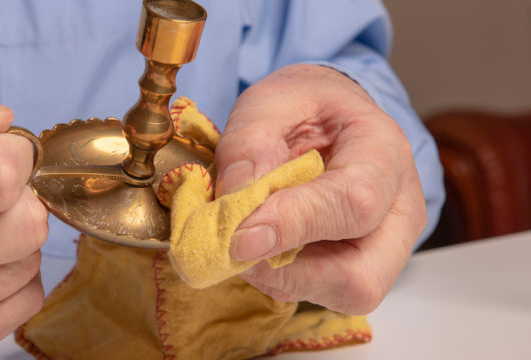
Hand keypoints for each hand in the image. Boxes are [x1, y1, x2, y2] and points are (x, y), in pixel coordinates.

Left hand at [215, 65, 425, 314]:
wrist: (325, 118)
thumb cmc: (303, 107)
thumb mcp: (270, 102)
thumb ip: (248, 144)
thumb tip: (234, 201)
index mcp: (384, 153)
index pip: (354, 204)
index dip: (294, 225)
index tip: (239, 238)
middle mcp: (399, 211)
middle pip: (362, 278)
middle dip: (290, 274)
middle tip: (237, 248)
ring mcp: (385, 248)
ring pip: (340, 295)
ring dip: (278, 277)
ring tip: (244, 237)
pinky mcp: (358, 268)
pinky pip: (321, 293)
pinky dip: (278, 278)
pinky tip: (259, 244)